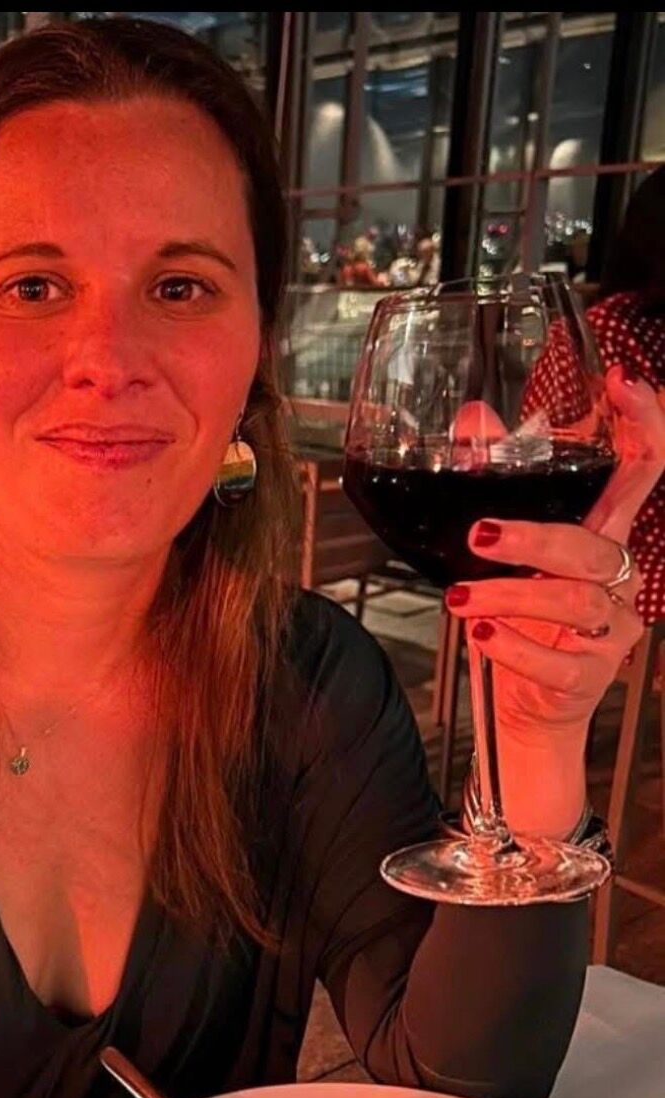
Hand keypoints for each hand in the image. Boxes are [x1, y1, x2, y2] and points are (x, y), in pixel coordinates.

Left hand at [444, 366, 664, 737]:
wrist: (525, 707)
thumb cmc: (518, 620)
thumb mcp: (501, 554)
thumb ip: (495, 486)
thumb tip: (476, 418)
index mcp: (602, 537)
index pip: (642, 473)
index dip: (644, 426)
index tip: (625, 383)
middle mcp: (618, 579)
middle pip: (595, 546)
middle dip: (535, 539)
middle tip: (479, 535)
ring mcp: (612, 631)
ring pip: (575, 604)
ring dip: (511, 597)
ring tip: (459, 598)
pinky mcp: (590, 678)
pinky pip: (560, 663)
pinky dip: (516, 648)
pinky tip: (482, 638)